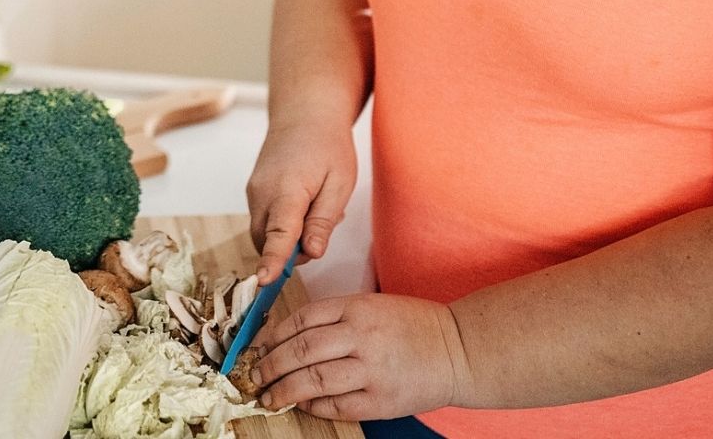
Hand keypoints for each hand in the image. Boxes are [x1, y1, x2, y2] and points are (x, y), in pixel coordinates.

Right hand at [246, 117, 356, 282]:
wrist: (303, 114)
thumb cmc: (327, 146)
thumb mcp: (339, 183)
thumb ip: (323, 221)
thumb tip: (312, 252)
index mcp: (287, 191)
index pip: (278, 234)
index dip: (272, 260)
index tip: (264, 281)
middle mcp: (262, 194)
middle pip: (267, 242)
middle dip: (293, 251)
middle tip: (325, 226)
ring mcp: (253, 193)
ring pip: (264, 234)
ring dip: (289, 238)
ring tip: (317, 209)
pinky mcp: (253, 193)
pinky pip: (265, 222)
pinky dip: (282, 225)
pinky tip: (304, 205)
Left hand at [254, 293, 471, 420]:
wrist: (458, 350)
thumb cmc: (412, 326)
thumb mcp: (372, 305)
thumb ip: (333, 317)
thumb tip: (285, 336)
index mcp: (357, 307)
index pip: (301, 319)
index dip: (272, 335)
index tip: (256, 347)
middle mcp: (362, 336)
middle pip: (301, 350)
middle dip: (269, 365)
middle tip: (253, 375)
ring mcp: (372, 370)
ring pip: (313, 380)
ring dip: (284, 390)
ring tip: (268, 395)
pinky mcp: (382, 400)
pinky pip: (337, 406)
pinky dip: (314, 406)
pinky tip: (301, 404)